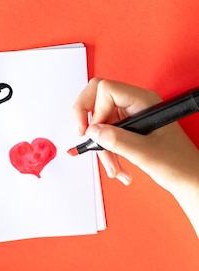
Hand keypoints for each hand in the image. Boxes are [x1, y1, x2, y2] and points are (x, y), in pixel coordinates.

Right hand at [72, 79, 198, 235]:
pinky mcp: (128, 129)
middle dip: (87, 118)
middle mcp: (135, 104)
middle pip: (97, 97)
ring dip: (101, 145)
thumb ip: (117, 140)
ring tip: (112, 167)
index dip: (96, 109)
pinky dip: (106, 151)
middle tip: (82, 134)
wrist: (189, 180)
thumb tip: (93, 131)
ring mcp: (131, 116)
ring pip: (100, 120)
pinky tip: (116, 166)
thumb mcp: (146, 153)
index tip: (94, 132)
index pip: (106, 90)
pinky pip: (107, 134)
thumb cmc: (179, 164)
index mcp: (143, 100)